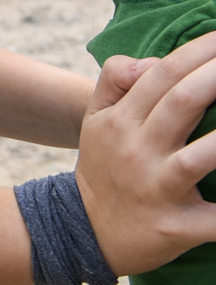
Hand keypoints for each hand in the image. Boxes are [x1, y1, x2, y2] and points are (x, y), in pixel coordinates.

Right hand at [77, 32, 215, 274]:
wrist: (85, 233)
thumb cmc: (103, 167)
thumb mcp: (94, 118)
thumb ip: (115, 80)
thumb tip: (150, 61)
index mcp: (120, 120)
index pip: (161, 74)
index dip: (198, 52)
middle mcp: (137, 150)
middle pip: (182, 103)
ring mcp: (157, 188)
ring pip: (200, 158)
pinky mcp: (177, 226)